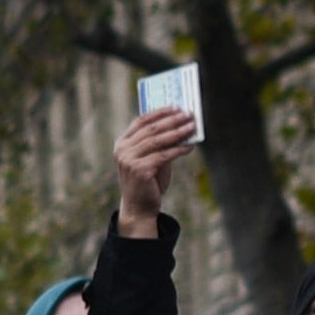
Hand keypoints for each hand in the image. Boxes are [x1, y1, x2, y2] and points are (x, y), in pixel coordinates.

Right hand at [113, 107, 196, 237]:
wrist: (139, 208)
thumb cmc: (147, 182)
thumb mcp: (151, 158)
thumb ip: (160, 143)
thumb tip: (180, 125)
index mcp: (122, 143)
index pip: (141, 121)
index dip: (159, 112)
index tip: (176, 107)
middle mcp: (123, 149)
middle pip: (151, 128)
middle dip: (172, 120)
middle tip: (188, 114)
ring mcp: (129, 160)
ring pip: (158, 140)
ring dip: (178, 132)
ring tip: (192, 127)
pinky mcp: (140, 170)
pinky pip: (164, 155)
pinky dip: (179, 149)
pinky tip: (190, 146)